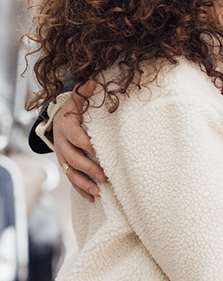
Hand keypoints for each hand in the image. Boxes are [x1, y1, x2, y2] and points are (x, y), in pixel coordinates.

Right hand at [54, 80, 106, 202]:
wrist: (58, 119)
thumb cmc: (74, 109)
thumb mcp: (78, 99)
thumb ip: (85, 92)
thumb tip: (94, 81)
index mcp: (66, 127)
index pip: (76, 137)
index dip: (86, 145)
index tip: (100, 152)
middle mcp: (62, 144)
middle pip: (74, 159)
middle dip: (89, 169)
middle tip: (105, 177)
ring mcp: (63, 157)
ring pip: (71, 173)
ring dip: (85, 184)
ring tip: (99, 193)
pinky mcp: (66, 165)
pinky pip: (72, 180)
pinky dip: (81, 190)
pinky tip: (93, 199)